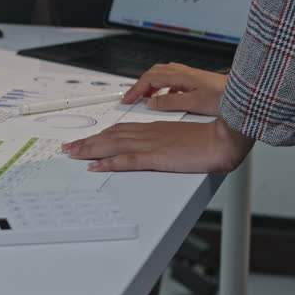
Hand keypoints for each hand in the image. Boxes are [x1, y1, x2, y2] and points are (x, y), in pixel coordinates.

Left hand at [62, 118, 253, 172]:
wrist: (225, 137)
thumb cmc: (212, 138)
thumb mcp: (186, 138)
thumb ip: (171, 142)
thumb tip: (163, 149)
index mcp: (156, 129)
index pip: (122, 130)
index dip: (102, 135)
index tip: (87, 140)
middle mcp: (149, 133)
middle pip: (111, 136)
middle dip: (88, 142)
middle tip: (69, 147)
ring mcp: (152, 144)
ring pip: (113, 145)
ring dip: (90, 150)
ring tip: (72, 154)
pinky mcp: (157, 157)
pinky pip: (127, 160)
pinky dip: (108, 162)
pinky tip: (95, 165)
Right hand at [123, 63, 226, 115]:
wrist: (242, 94)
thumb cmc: (224, 97)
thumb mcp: (194, 103)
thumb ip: (171, 103)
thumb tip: (151, 103)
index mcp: (181, 76)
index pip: (150, 79)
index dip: (136, 89)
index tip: (128, 100)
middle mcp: (184, 72)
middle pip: (153, 73)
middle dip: (140, 85)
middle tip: (131, 98)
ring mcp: (190, 75)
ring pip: (162, 74)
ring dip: (151, 84)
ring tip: (145, 97)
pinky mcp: (195, 80)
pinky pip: (172, 79)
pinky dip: (163, 87)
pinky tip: (167, 97)